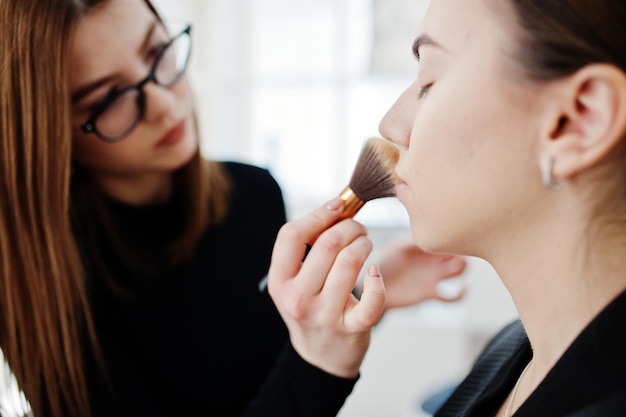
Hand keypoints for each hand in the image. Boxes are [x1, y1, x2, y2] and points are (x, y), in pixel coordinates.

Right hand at [268, 198, 385, 377]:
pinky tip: (376, 272)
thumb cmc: (312, 306)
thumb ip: (307, 248)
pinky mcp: (351, 328)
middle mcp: (298, 298)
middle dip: (348, 226)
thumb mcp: (296, 281)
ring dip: (364, 244)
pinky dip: (379, 280)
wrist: (321, 355)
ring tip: (366, 243)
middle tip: (358, 227)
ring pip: (349, 262)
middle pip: (326, 245)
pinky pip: (372, 299)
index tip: (337, 205)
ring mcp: (324, 314)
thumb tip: (338, 207)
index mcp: (279, 281)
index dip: (317, 214)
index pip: (291, 236)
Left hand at [376, 240, 465, 309]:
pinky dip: (459, 294)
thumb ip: (415, 242)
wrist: (372, 286)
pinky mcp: (431, 293)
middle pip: (457, 250)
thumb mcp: (399, 248)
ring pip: (458, 270)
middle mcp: (432, 258)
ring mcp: (433, 275)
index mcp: (424, 244)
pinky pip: (452, 296)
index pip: (445, 236)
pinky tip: (458, 290)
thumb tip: (433, 234)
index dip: (452, 236)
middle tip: (457, 251)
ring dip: (461, 268)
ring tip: (455, 266)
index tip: (451, 236)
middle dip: (461, 250)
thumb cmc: (385, 263)